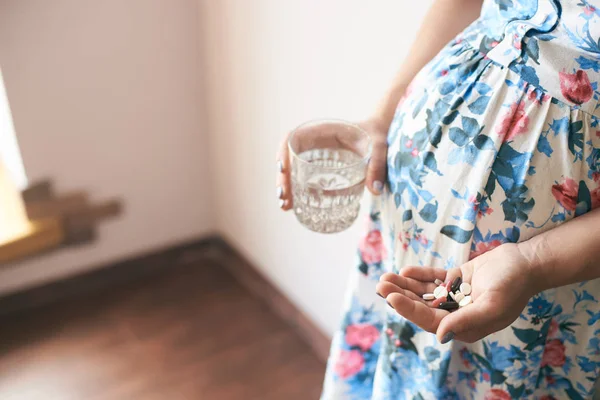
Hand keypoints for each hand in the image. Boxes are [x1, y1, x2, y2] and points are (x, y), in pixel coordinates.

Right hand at [275, 117, 389, 210]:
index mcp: (323, 131)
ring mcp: (314, 155)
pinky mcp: (319, 167)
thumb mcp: (378, 148)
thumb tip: (375, 190)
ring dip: (285, 186)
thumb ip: (377, 165)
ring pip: (292, 168)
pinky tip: (293, 205)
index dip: (284, 151)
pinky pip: (301, 176)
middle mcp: (314, 142)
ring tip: (285, 205)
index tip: (283, 169)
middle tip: (283, 197)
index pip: (295, 136)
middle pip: (288, 156)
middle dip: (282, 177)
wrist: (377, 136)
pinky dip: (295, 190)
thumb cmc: (376, 136)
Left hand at [375, 243, 540, 342]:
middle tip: (381, 284)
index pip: (429, 319)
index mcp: (465, 326)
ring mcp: (456, 295)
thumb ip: (465, 320)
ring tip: (385, 277)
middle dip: (400, 295)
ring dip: (405, 285)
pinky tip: (405, 270)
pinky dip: (420, 275)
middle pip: (422, 306)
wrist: (527, 263)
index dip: (408, 309)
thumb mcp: (491, 305)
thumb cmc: (513, 286)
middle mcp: (457, 313)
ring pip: (424, 292)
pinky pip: (434, 278)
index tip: (391, 297)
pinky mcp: (458, 279)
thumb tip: (440, 336)